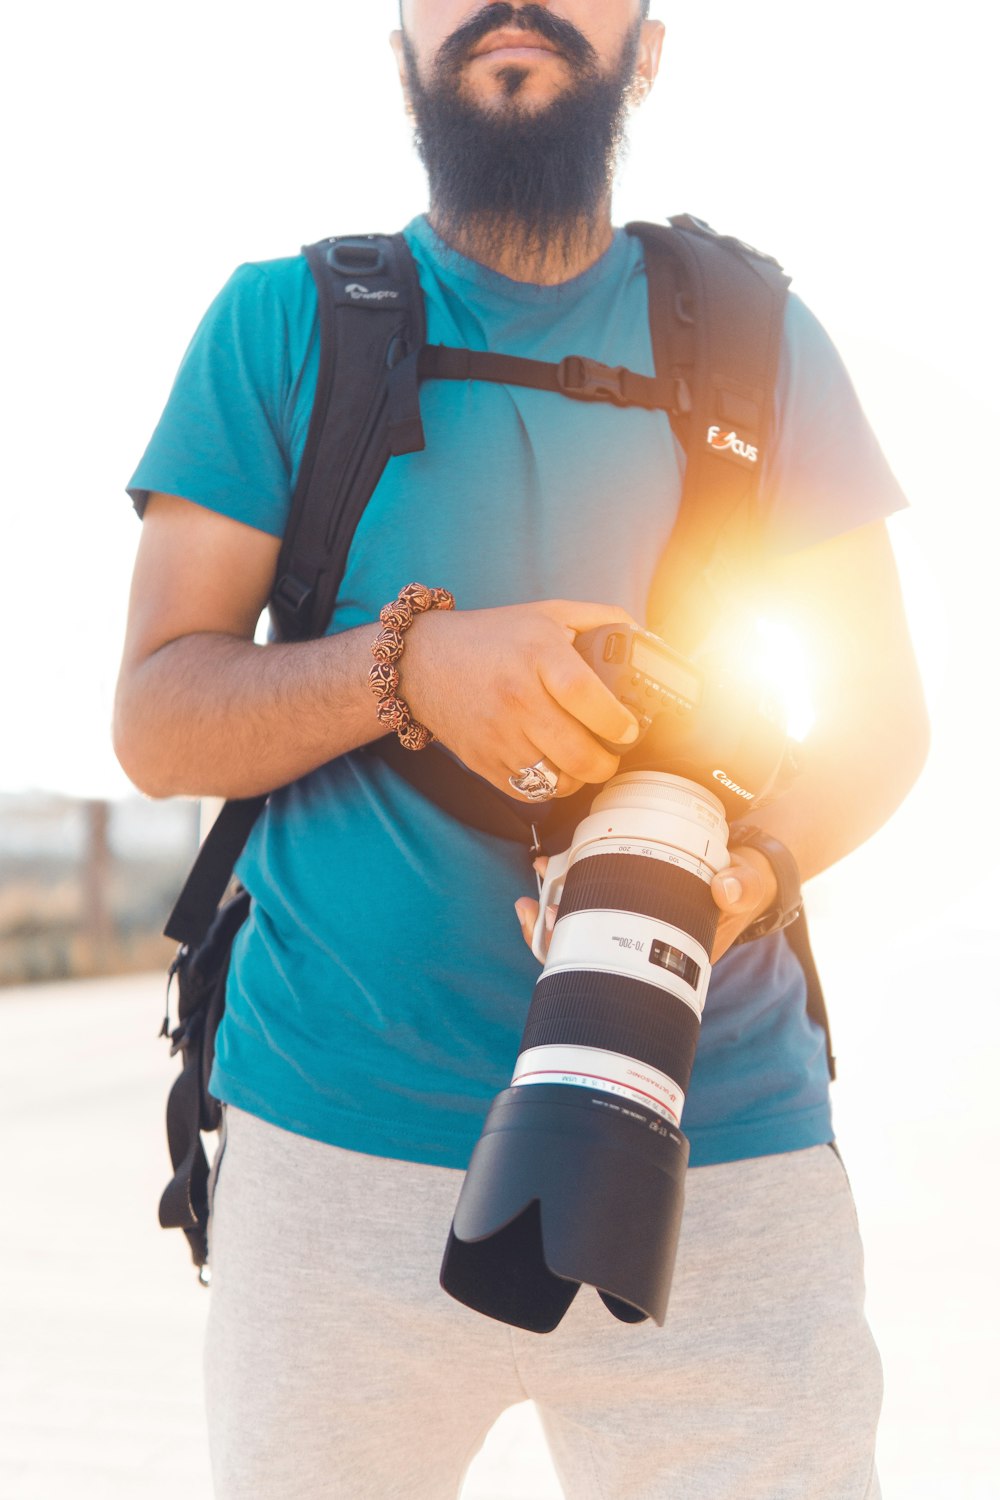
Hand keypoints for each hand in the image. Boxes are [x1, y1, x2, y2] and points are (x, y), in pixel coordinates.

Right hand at [401, 600, 641, 798]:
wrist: (423, 661)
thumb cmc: (491, 637)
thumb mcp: (547, 612)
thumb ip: (600, 619)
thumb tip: (644, 636)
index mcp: (537, 655)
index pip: (584, 696)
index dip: (615, 720)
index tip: (629, 728)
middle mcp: (516, 697)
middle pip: (576, 751)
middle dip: (606, 763)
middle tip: (612, 753)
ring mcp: (498, 734)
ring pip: (557, 780)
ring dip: (580, 778)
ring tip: (584, 761)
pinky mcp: (483, 761)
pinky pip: (529, 791)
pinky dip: (550, 786)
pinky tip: (554, 767)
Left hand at [514, 849, 777, 964]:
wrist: (752, 865)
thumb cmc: (749, 881)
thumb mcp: (752, 882)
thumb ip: (744, 885)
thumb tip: (725, 888)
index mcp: (668, 954)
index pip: (610, 967)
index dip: (572, 952)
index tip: (547, 921)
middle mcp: (645, 943)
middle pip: (585, 953)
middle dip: (550, 932)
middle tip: (531, 905)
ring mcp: (636, 921)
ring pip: (583, 926)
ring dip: (554, 904)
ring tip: (538, 873)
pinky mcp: (632, 897)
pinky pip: (592, 899)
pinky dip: (569, 883)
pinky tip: (551, 864)